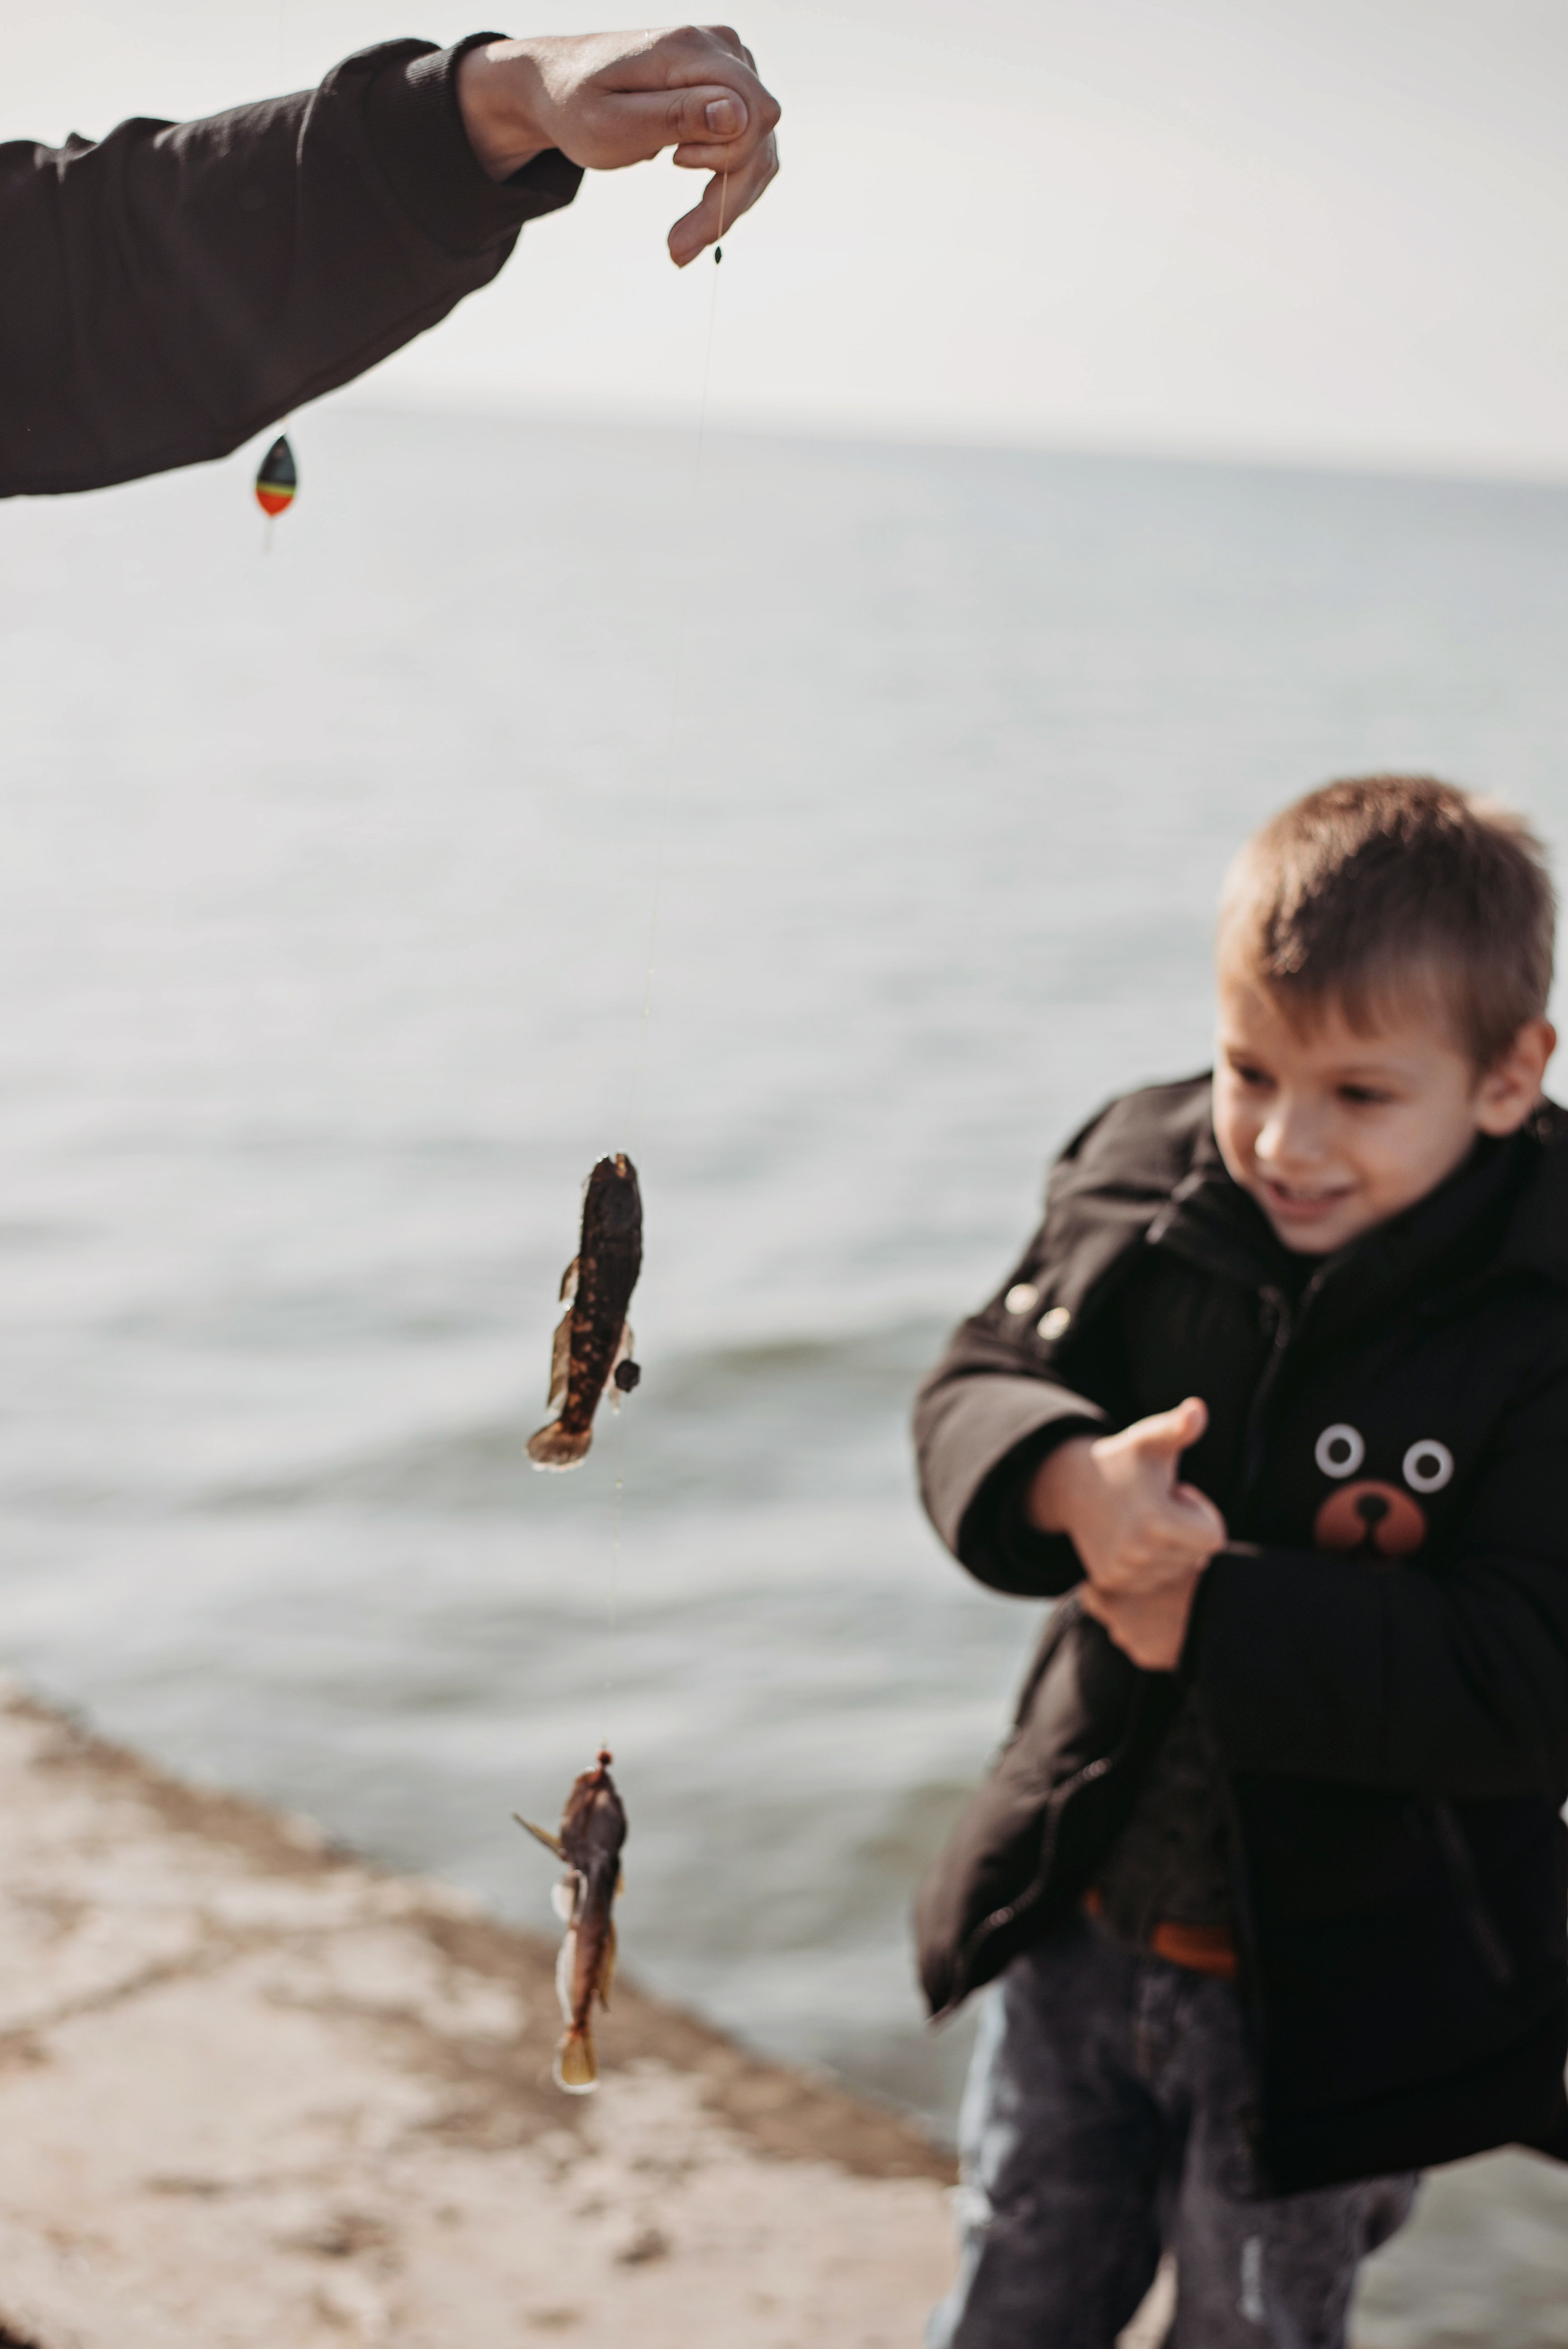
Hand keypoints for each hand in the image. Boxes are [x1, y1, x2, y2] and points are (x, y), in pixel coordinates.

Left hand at [457, 26, 781, 265]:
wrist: (558, 86)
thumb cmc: (576, 105)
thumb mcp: (613, 121)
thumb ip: (676, 116)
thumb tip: (738, 115)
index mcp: (689, 49)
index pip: (752, 110)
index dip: (729, 157)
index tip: (676, 168)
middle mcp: (720, 49)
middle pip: (759, 134)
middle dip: (726, 196)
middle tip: (679, 248)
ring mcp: (729, 68)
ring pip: (759, 149)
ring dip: (726, 202)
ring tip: (681, 242)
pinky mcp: (728, 91)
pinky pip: (748, 149)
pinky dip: (724, 189)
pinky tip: (693, 219)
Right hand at [1028, 1398, 1227, 1669]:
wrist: (1073, 1484)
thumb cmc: (1125, 1459)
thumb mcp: (1152, 1439)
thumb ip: (1178, 1427)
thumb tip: (1197, 1409)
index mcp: (1158, 1523)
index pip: (1215, 1538)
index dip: (1201, 1512)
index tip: (1177, 1493)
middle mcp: (1140, 1556)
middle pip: (1197, 1556)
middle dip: (1186, 1530)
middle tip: (1158, 1505)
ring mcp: (1124, 1573)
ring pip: (1177, 1570)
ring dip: (1170, 1547)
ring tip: (1144, 1520)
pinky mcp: (1112, 1583)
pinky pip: (1154, 1581)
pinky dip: (1151, 1563)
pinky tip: (1132, 1537)